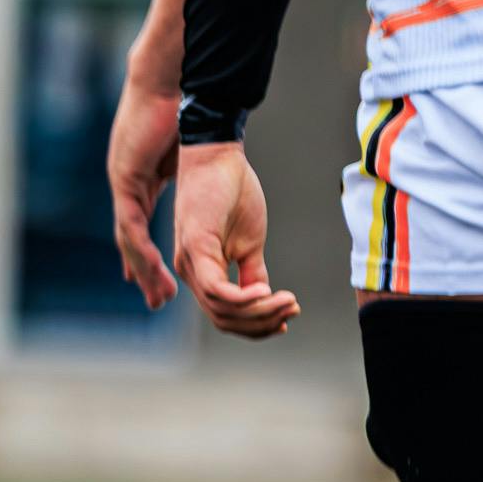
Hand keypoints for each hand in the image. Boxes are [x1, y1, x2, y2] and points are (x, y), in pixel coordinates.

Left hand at [108, 74, 180, 309]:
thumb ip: (186, 170)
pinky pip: (129, 222)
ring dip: (143, 269)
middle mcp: (126, 188)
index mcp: (140, 183)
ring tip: (160, 294)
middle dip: (145, 273)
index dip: (147, 256)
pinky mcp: (122, 178)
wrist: (168, 85)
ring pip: (128, 239)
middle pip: (131, 242)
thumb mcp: (184, 152)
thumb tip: (198, 179)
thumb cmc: (180, 109)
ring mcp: (121, 184)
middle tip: (159, 301)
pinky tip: (150, 268)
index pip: (140, 229)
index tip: (158, 281)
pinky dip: (139, 247)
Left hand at [171, 140, 300, 338]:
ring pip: (221, 308)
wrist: (217, 157)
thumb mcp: (249, 242)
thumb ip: (253, 273)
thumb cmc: (231, 194)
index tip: (287, 319)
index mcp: (202, 272)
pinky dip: (243, 299)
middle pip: (222, 318)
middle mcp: (191, 272)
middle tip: (292, 312)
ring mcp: (190, 261)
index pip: (224, 314)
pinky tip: (266, 294)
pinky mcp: (195, 247)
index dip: (255, 325)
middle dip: (260, 323)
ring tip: (287, 302)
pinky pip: (216, 287)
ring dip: (258, 312)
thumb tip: (265, 299)